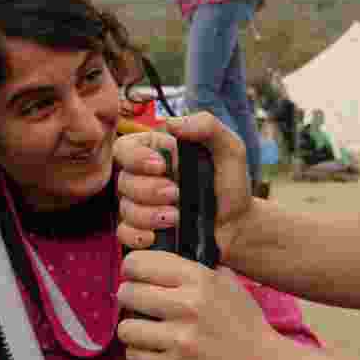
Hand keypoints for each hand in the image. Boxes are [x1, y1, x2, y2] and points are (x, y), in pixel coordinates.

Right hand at [114, 112, 252, 257]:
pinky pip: (124, 233)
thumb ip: (206, 126)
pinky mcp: (142, 230)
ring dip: (148, 215)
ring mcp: (140, 205)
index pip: (125, 148)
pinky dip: (137, 235)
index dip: (135, 157)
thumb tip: (172, 123)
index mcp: (156, 151)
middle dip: (149, 190)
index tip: (160, 166)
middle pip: (123, 181)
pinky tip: (156, 236)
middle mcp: (143, 177)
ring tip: (177, 217)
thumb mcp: (229, 148)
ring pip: (124, 209)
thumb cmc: (230, 184)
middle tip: (177, 194)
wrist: (236, 224)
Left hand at [116, 255, 283, 359]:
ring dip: (134, 329)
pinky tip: (157, 350)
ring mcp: (180, 340)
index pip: (138, 263)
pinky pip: (134, 355)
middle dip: (130, 299)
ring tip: (148, 331)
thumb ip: (191, 268)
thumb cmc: (242, 323)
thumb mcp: (225, 283)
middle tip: (141, 306)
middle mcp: (187, 306)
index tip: (136, 277)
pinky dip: (141, 353)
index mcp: (199, 279)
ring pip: (125, 328)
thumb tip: (153, 258)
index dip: (132, 269)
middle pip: (126, 293)